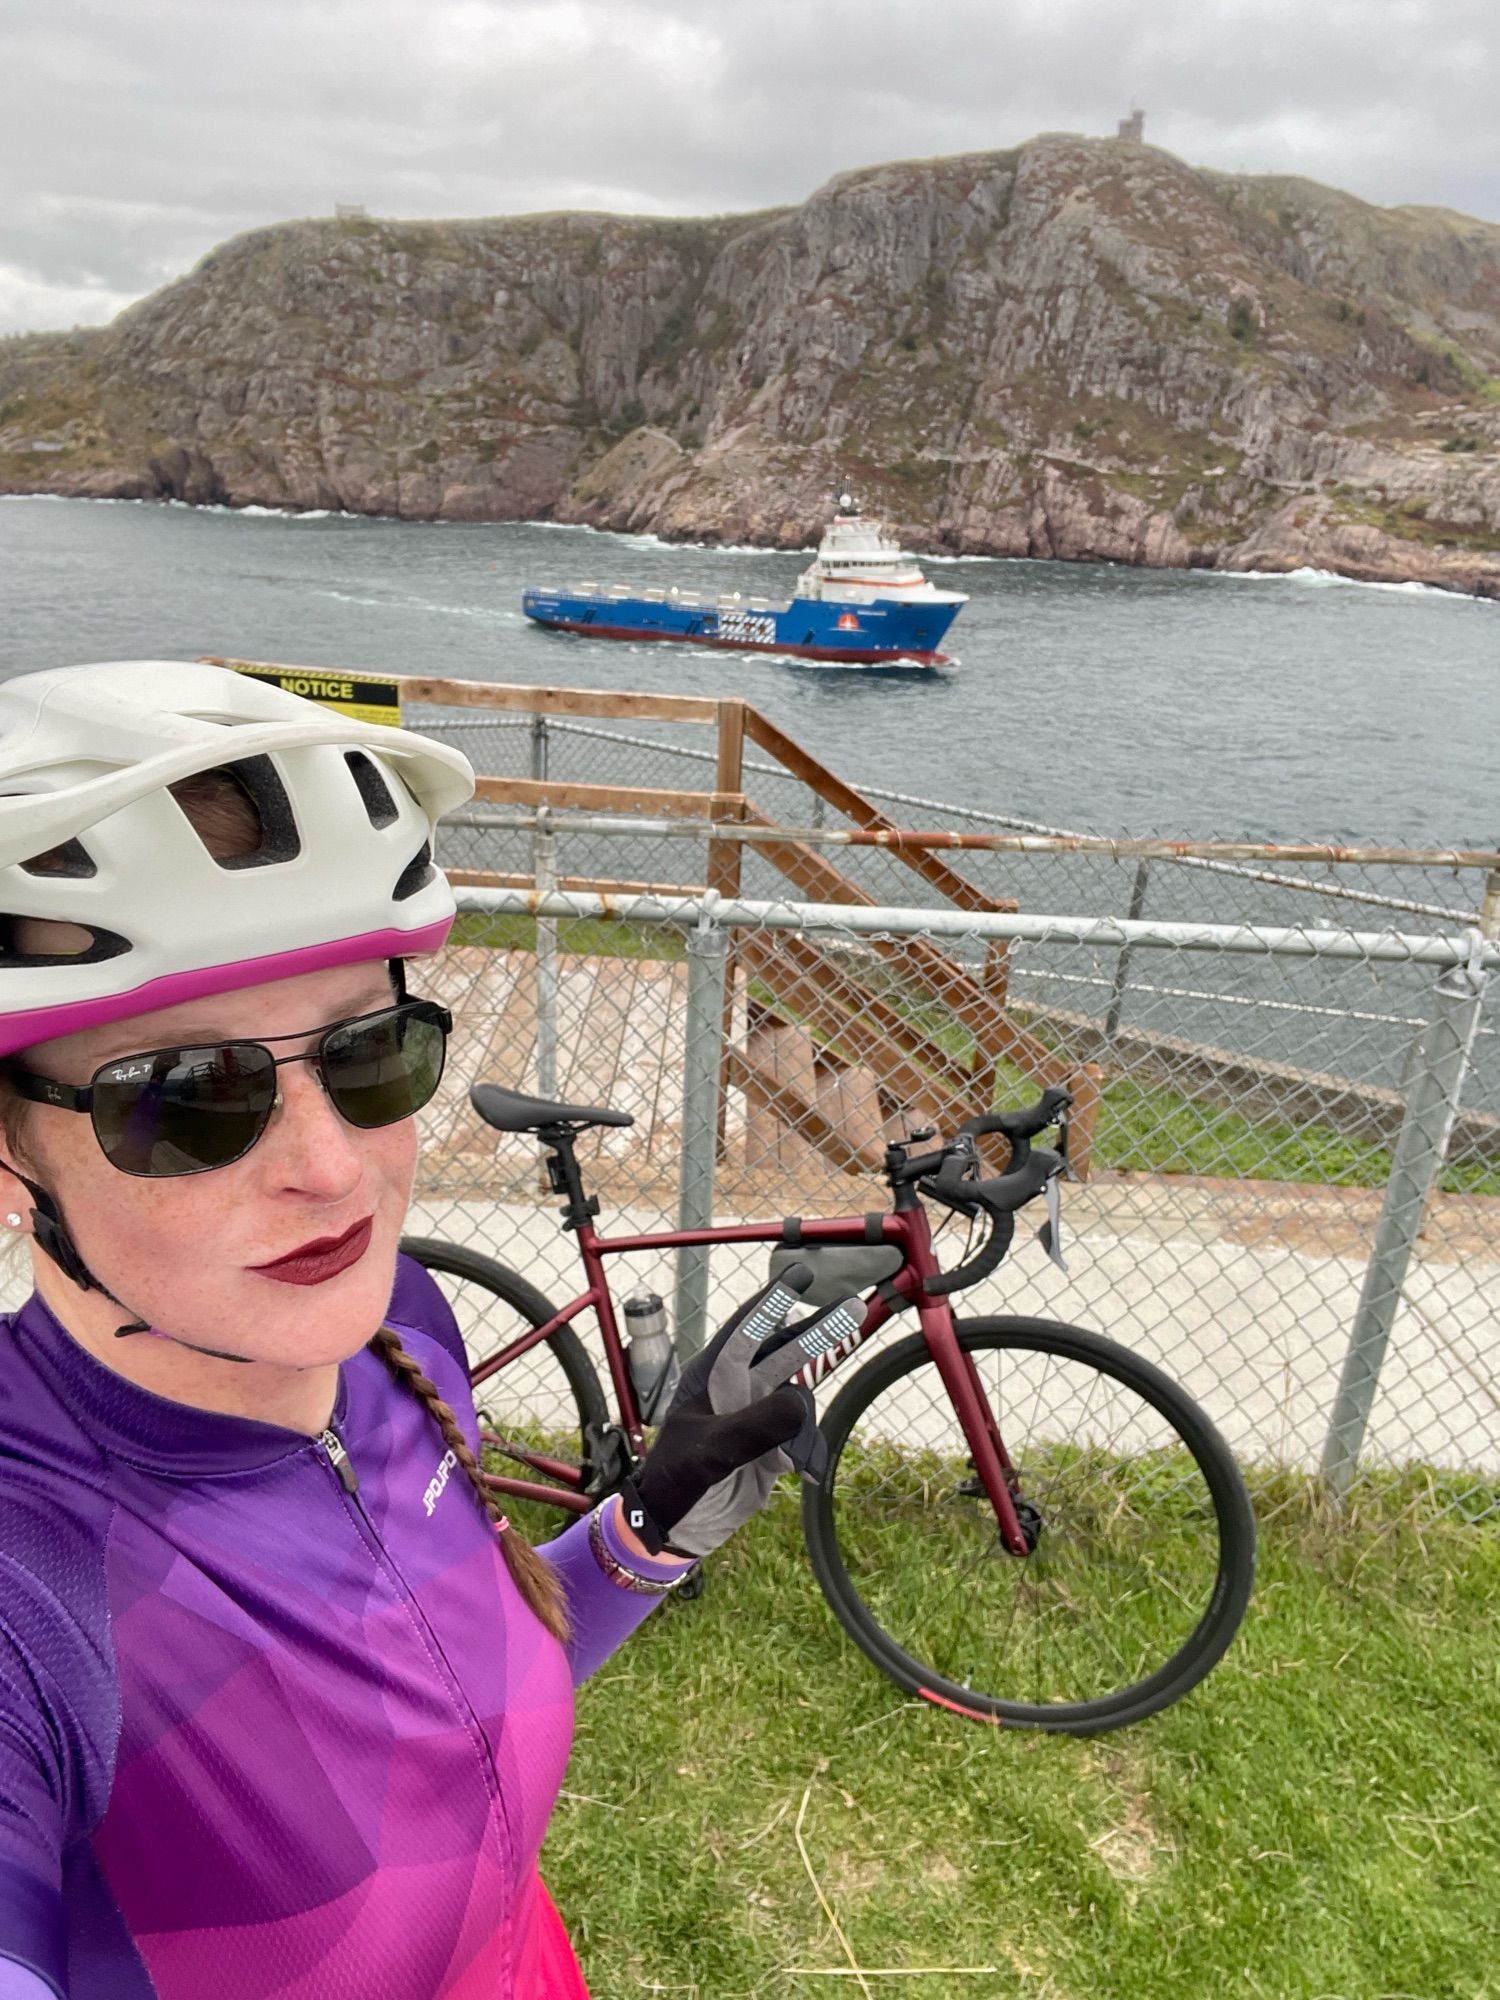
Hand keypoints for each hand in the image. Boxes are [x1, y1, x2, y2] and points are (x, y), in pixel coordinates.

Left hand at [620, 1265, 861, 1559]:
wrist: (675, 1531)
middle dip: (819, 1330)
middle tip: (854, 1307)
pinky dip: (809, 1451)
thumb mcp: (711, 1452)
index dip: (772, 1301)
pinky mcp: (771, 1446)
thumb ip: (755, 1425)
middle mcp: (737, 1390)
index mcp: (711, 1378)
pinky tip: (809, 1473)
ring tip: (797, 1458)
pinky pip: (802, 1436)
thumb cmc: (677, 1482)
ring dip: (808, 1420)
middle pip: (785, 1351)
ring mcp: (756, 1417)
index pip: (745, 1330)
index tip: (801, 1274)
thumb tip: (800, 1400)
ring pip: (799, 1397)